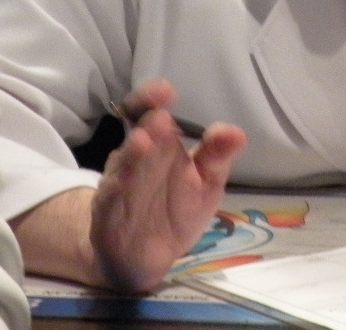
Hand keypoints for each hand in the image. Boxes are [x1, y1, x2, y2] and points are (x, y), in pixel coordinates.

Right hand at [91, 79, 246, 292]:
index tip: (165, 90)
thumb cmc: (177, 210)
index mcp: (159, 144)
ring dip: (133, 154)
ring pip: (123, 165)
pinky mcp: (109, 213)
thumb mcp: (206, 182)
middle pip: (138, 134)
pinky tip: (124, 184)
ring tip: (143, 140)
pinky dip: (117, 190)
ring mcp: (119, 184)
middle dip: (149, 125)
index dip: (152, 99)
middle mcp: (135, 158)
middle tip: (161, 117)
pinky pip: (110, 199)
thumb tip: (237, 132)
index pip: (150, 113)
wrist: (146, 255)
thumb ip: (218, 156)